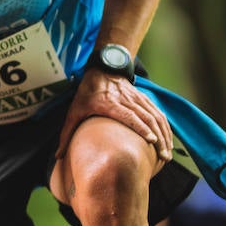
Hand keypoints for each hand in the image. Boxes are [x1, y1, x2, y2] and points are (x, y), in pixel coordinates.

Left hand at [56, 70, 171, 162]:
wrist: (102, 69)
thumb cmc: (87, 93)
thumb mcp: (74, 111)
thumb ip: (66, 134)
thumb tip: (57, 156)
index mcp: (110, 104)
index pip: (129, 115)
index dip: (141, 128)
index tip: (151, 141)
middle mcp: (127, 100)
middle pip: (146, 119)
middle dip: (157, 138)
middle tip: (163, 157)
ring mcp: (137, 99)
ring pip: (155, 116)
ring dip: (164, 134)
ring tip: (167, 153)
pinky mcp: (143, 99)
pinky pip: (157, 112)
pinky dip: (164, 126)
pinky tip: (168, 139)